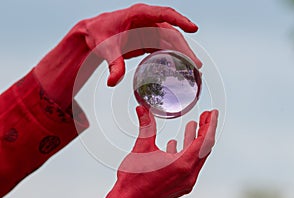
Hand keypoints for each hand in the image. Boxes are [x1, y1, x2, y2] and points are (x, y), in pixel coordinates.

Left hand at [81, 3, 201, 85]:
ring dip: (182, 55)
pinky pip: (164, 48)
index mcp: (139, 14)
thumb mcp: (106, 48)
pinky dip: (173, 57)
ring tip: (193, 69)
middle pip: (171, 33)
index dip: (180, 20)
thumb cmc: (100, 34)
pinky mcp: (148, 40)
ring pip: (171, 42)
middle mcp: (148, 21)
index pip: (164, 14)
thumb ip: (113, 64)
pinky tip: (179, 69)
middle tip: (196, 64)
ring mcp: (149, 30)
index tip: (193, 28)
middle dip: (185, 49)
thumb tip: (113, 82)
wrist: (94, 35)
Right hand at [105, 106, 217, 197]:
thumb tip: (143, 110)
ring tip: (193, 126)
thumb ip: (146, 126)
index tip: (213, 113)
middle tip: (205, 116)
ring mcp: (185, 181)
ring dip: (194, 140)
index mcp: (182, 164)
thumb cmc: (134, 181)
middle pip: (204, 148)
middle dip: (205, 130)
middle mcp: (188, 175)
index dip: (210, 125)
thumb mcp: (141, 148)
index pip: (205, 141)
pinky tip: (176, 144)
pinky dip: (185, 151)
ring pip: (196, 156)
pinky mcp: (179, 185)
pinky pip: (188, 165)